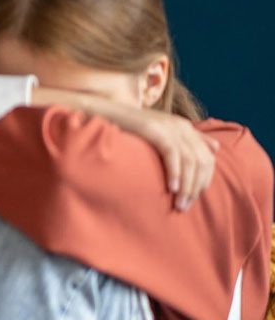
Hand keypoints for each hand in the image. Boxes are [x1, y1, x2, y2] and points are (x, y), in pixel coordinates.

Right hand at [97, 105, 219, 210]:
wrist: (104, 112)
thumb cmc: (131, 127)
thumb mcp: (163, 132)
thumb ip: (190, 138)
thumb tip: (216, 148)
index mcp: (185, 128)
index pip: (207, 157)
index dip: (204, 179)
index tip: (194, 197)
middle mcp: (181, 126)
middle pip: (201, 161)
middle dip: (196, 186)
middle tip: (185, 206)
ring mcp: (169, 127)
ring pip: (189, 161)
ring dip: (186, 186)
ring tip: (179, 203)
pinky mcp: (155, 129)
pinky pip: (172, 154)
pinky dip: (174, 173)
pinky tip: (172, 189)